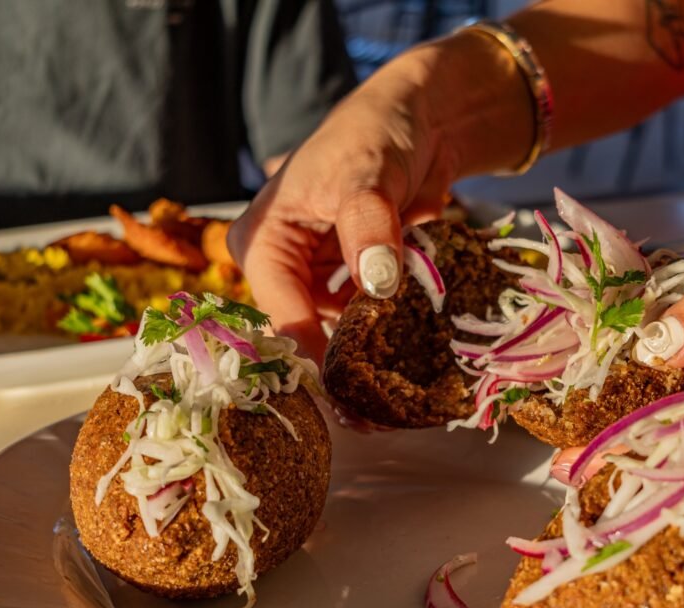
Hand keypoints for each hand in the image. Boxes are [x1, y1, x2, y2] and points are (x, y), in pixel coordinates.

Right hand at [228, 34, 532, 363]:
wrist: (421, 121)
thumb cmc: (375, 136)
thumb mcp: (365, 178)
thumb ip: (369, 231)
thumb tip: (375, 284)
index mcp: (262, 241)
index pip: (282, 312)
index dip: (313, 355)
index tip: (348, 394)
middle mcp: (282, 267)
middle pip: (306, 332)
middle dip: (340, 367)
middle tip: (373, 411)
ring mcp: (319, 279)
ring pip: (338, 334)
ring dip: (368, 357)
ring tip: (396, 391)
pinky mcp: (353, 285)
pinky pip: (367, 322)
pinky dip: (388, 337)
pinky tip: (410, 361)